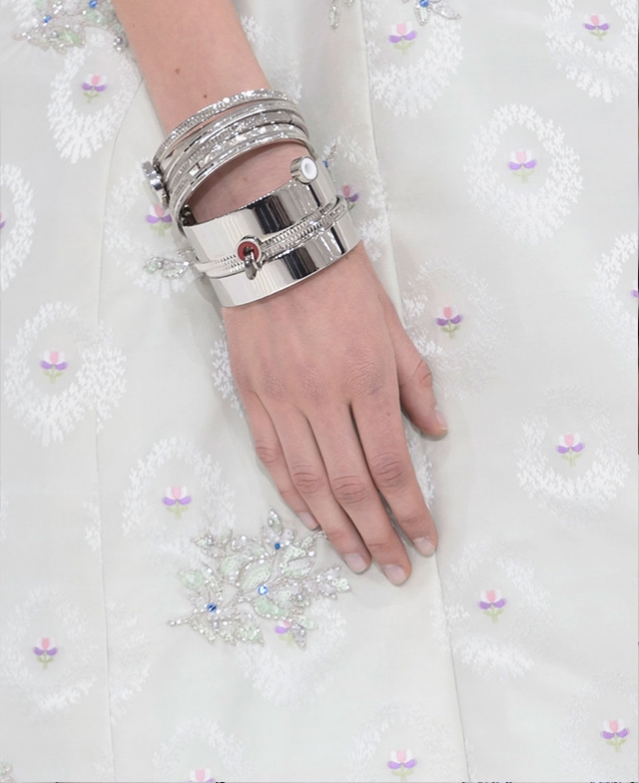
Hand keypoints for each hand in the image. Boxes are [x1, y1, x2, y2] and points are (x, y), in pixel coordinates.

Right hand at [223, 242, 446, 583]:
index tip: (426, 541)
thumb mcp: (392, 324)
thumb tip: (436, 434)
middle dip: (379, 535)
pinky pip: (272, 459)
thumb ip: (414, 382)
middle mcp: (323, 399)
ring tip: (358, 560)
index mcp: (366, 379)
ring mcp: (282, 401)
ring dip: (337, 529)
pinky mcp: (253, 398)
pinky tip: (312, 521)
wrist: (275, 248)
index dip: (411, 511)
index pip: (392, 464)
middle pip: (352, 485)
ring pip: (309, 482)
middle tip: (395, 570)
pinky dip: (292, 496)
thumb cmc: (343, 282)